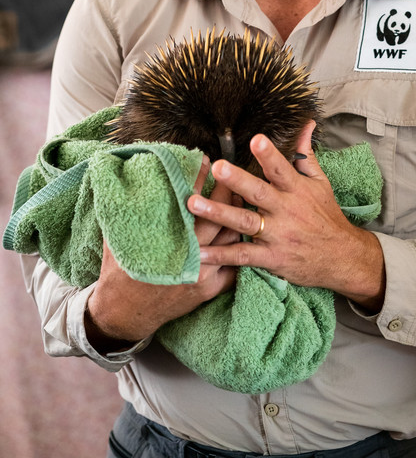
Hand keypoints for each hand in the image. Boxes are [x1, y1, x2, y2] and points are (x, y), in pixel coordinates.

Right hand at [85, 157, 238, 349]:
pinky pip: (234, 266)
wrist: (124, 314)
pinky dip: (238, 249)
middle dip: (226, 192)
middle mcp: (190, 256)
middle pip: (220, 215)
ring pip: (231, 238)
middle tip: (228, 175)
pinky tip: (239, 233)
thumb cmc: (120, 271)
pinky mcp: (210, 289)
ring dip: (236, 217)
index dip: (200, 178)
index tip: (206, 161)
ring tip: (237, 199)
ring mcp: (203, 273)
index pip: (192, 199)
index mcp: (169, 239)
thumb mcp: (117, 236)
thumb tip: (122, 178)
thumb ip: (127, 210)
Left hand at [186, 123, 385, 311]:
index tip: (255, 139)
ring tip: (193, 204)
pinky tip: (199, 252)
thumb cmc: (326, 216)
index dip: (269, 154)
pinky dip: (221, 255)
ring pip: (244, 222)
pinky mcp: (272, 258)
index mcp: (297, 189)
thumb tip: (307, 124)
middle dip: (236, 180)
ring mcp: (278, 235)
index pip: (281, 168)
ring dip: (218, 213)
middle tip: (217, 167)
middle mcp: (286, 210)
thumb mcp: (320, 182)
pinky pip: (243, 256)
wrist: (343, 257)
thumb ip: (306, 154)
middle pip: (258, 193)